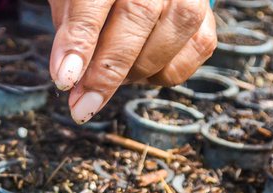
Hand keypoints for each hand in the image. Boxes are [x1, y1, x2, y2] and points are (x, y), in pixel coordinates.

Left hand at [49, 0, 216, 122]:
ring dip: (136, 71)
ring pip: (171, 33)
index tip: (65, 79)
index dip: (79, 43)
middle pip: (138, 15)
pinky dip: (165, 72)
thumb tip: (69, 77)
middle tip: (83, 103)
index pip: (92, 3)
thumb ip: (71, 30)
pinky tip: (142, 71)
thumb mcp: (71, 1)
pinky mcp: (207, 13)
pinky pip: (196, 49)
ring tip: (110, 80)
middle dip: (106, 70)